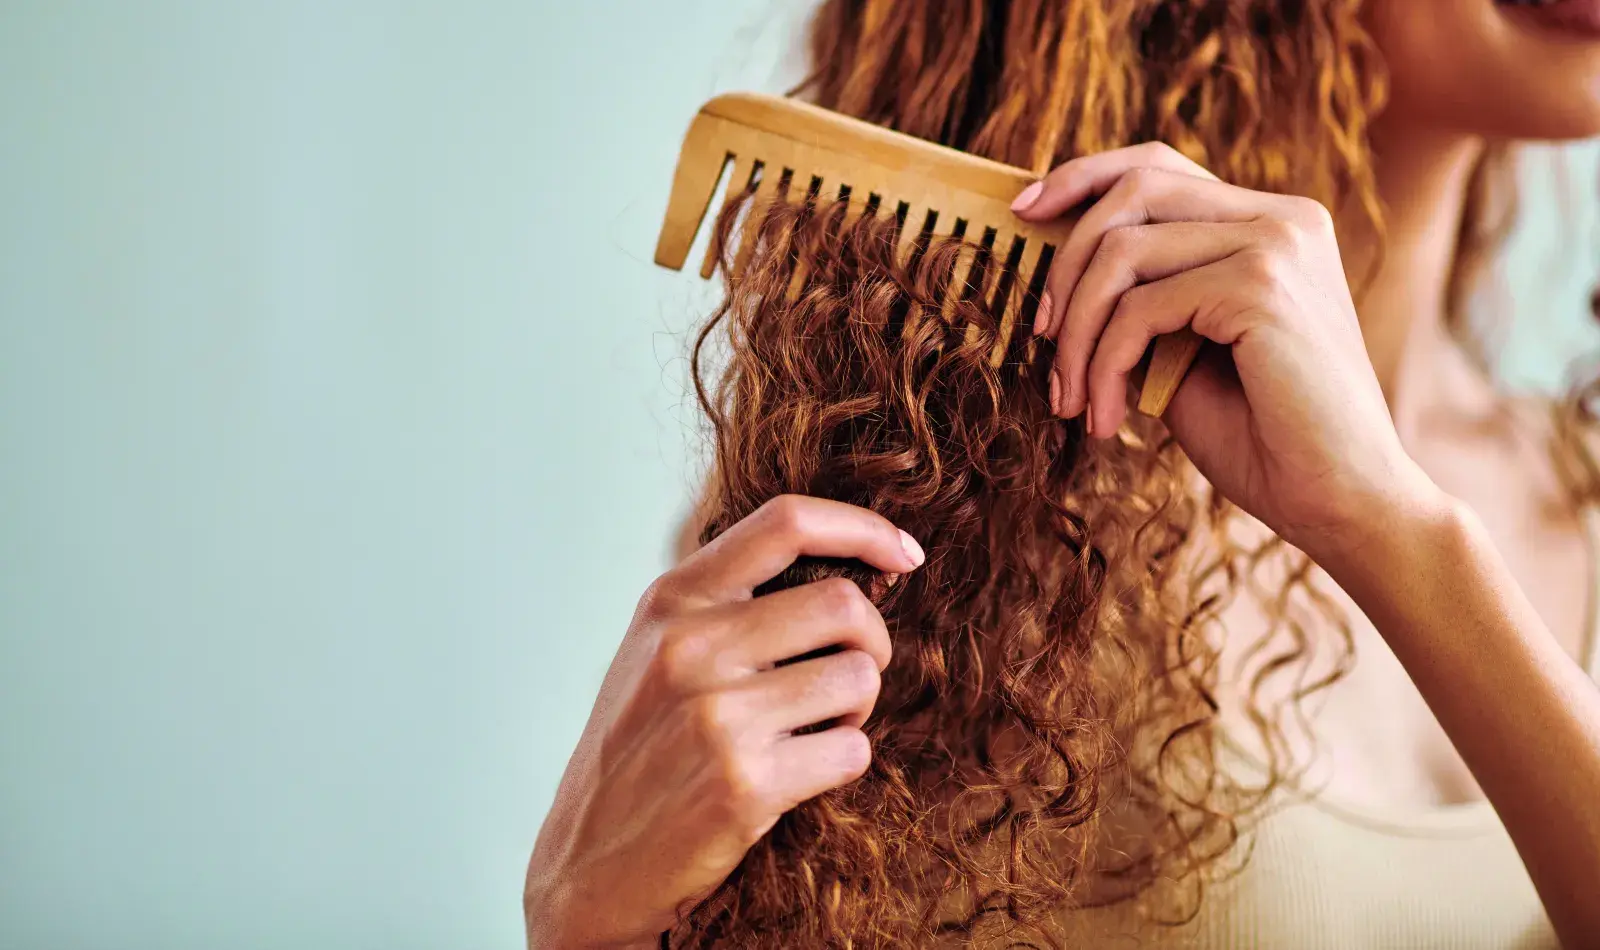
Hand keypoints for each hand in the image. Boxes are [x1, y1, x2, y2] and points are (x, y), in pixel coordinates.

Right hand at [524, 496, 924, 948]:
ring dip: (855, 709)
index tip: (904, 555)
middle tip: (847, 674)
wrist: (587, 865)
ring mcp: (717, 715)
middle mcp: (691, 647)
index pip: (786, 521)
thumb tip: (850, 566)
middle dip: (871, 641)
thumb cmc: (638, 750)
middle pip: (844, 604)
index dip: (863, 528)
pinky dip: (842, 763)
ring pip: (859, 677)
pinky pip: (853, 750)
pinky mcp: (745, 784)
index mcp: (671, 600)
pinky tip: (797, 775)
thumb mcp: (656, 650)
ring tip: (811, 730)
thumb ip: (728, 602)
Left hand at [1011, 143, 1441, 559]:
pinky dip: (1104, 366)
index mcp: (1273, 223)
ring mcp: (1277, 244)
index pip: (1159, 166)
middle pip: (1133, 191)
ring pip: (1122, 253)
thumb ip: (1142, 301)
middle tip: (1043, 339)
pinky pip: (1138, 310)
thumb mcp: (1186, 354)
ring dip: (1078, 335)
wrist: (1342, 502)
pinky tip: (1107, 420)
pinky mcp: (1261, 287)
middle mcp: (1283, 218)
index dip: (1082, 178)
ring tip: (1071, 400)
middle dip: (1065, 264)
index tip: (1022, 211)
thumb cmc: (1265, 438)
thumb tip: (1057, 275)